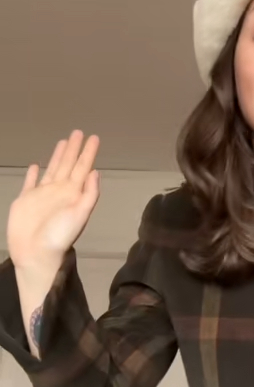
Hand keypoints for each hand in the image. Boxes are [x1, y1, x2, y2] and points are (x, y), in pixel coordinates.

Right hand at [7, 130, 99, 269]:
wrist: (36, 254)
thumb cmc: (60, 236)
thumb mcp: (80, 214)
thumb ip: (89, 194)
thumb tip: (96, 171)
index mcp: (73, 193)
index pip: (83, 168)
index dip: (88, 153)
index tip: (94, 138)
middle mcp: (59, 191)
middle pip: (68, 164)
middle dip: (74, 149)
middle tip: (78, 132)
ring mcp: (42, 194)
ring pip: (52, 169)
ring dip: (58, 156)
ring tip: (62, 142)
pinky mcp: (25, 200)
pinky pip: (30, 182)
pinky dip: (33, 174)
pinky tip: (35, 165)